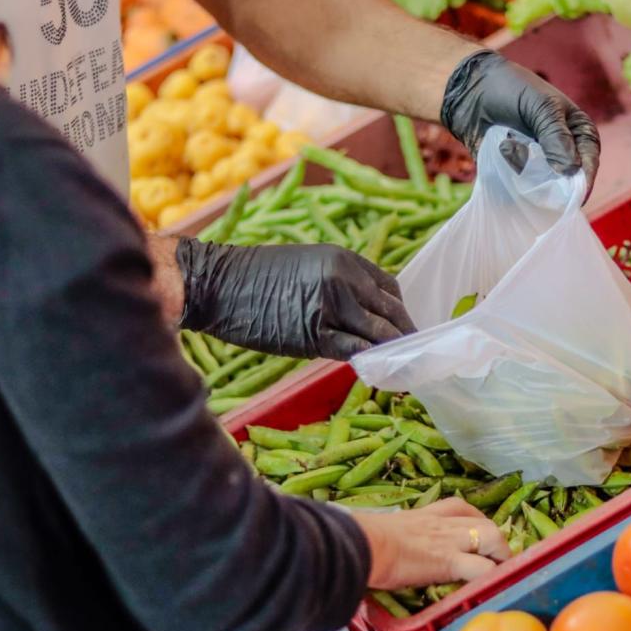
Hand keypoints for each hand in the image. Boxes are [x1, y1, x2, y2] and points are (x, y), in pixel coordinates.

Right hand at [177, 240, 415, 360]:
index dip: (400, 312)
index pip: (389, 288)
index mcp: (344, 259)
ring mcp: (332, 304)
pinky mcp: (314, 332)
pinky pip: (353, 350)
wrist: (217, 283)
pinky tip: (376, 372)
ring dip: (393, 352)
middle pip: (390, 312)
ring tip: (401, 368)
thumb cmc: (255, 278)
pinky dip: (369, 361)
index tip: (403, 329)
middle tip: (413, 355)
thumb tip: (365, 318)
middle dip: (405, 335)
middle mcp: (344, 278)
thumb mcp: (307, 266)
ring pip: (378, 333)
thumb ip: (340, 287)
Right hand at [353, 498, 511, 589]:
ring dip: (502, 556)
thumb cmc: (364, 539)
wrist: (362, 545)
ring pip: (492, 537)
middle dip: (498, 540)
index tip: (479, 536)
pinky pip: (481, 569)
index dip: (477, 522)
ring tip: (501, 573)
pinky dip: (490, 577)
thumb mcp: (388, 530)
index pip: (461, 508)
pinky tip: (492, 588)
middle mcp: (443, 523)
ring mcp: (449, 540)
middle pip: (485, 522)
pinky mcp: (449, 562)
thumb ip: (399, 537)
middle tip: (498, 559)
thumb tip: (390, 549)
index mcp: (428, 514)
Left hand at [441, 50, 600, 193]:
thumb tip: (569, 171)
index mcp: (578, 133)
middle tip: (529, 160)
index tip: (573, 193)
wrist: (472, 92)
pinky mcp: (516, 176)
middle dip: (549, 178)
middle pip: (566, 183)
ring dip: (524, 172)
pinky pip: (518, 191)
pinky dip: (509, 178)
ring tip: (507, 145)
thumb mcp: (541, 106)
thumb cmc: (512, 90)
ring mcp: (538, 167)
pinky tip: (499, 152)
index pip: (589, 162)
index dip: (583, 179)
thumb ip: (556, 137)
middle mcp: (562, 154)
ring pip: (541, 188)